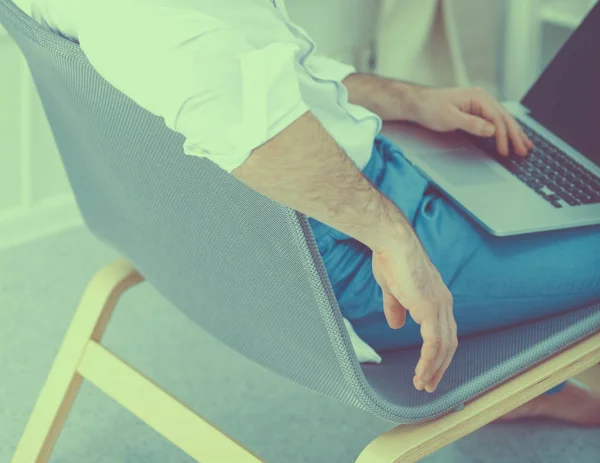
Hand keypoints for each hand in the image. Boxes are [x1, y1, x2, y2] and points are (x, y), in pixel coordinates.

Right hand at [371, 231, 456, 392]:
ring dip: (434, 369)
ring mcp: (439, 306)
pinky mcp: (430, 309)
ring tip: (422, 384)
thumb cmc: (391, 258)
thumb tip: (397, 325)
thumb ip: (397, 308)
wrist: (392, 242)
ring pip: (443, 347)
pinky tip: (420, 373)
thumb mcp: (393, 289)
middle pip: (449, 343)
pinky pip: (433, 344)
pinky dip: (428, 362)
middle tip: (428, 384)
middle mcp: (444, 303)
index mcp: (437, 297)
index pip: (444, 331)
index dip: (437, 352)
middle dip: (440, 366)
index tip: (427, 368)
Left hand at [410, 86, 533, 156]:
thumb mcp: (449, 117)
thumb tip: (492, 130)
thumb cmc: (430, 107)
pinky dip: (504, 130)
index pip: (497, 119)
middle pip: (505, 118)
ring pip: (502, 119)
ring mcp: (480, 104)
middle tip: (524, 151)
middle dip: (516, 136)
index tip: (506, 152)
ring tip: (525, 146)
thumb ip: (471, 124)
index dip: (504, 137)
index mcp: (478, 97)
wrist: (417, 102)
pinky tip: (511, 137)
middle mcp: (482, 98)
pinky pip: (494, 121)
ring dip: (514, 133)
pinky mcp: (475, 110)